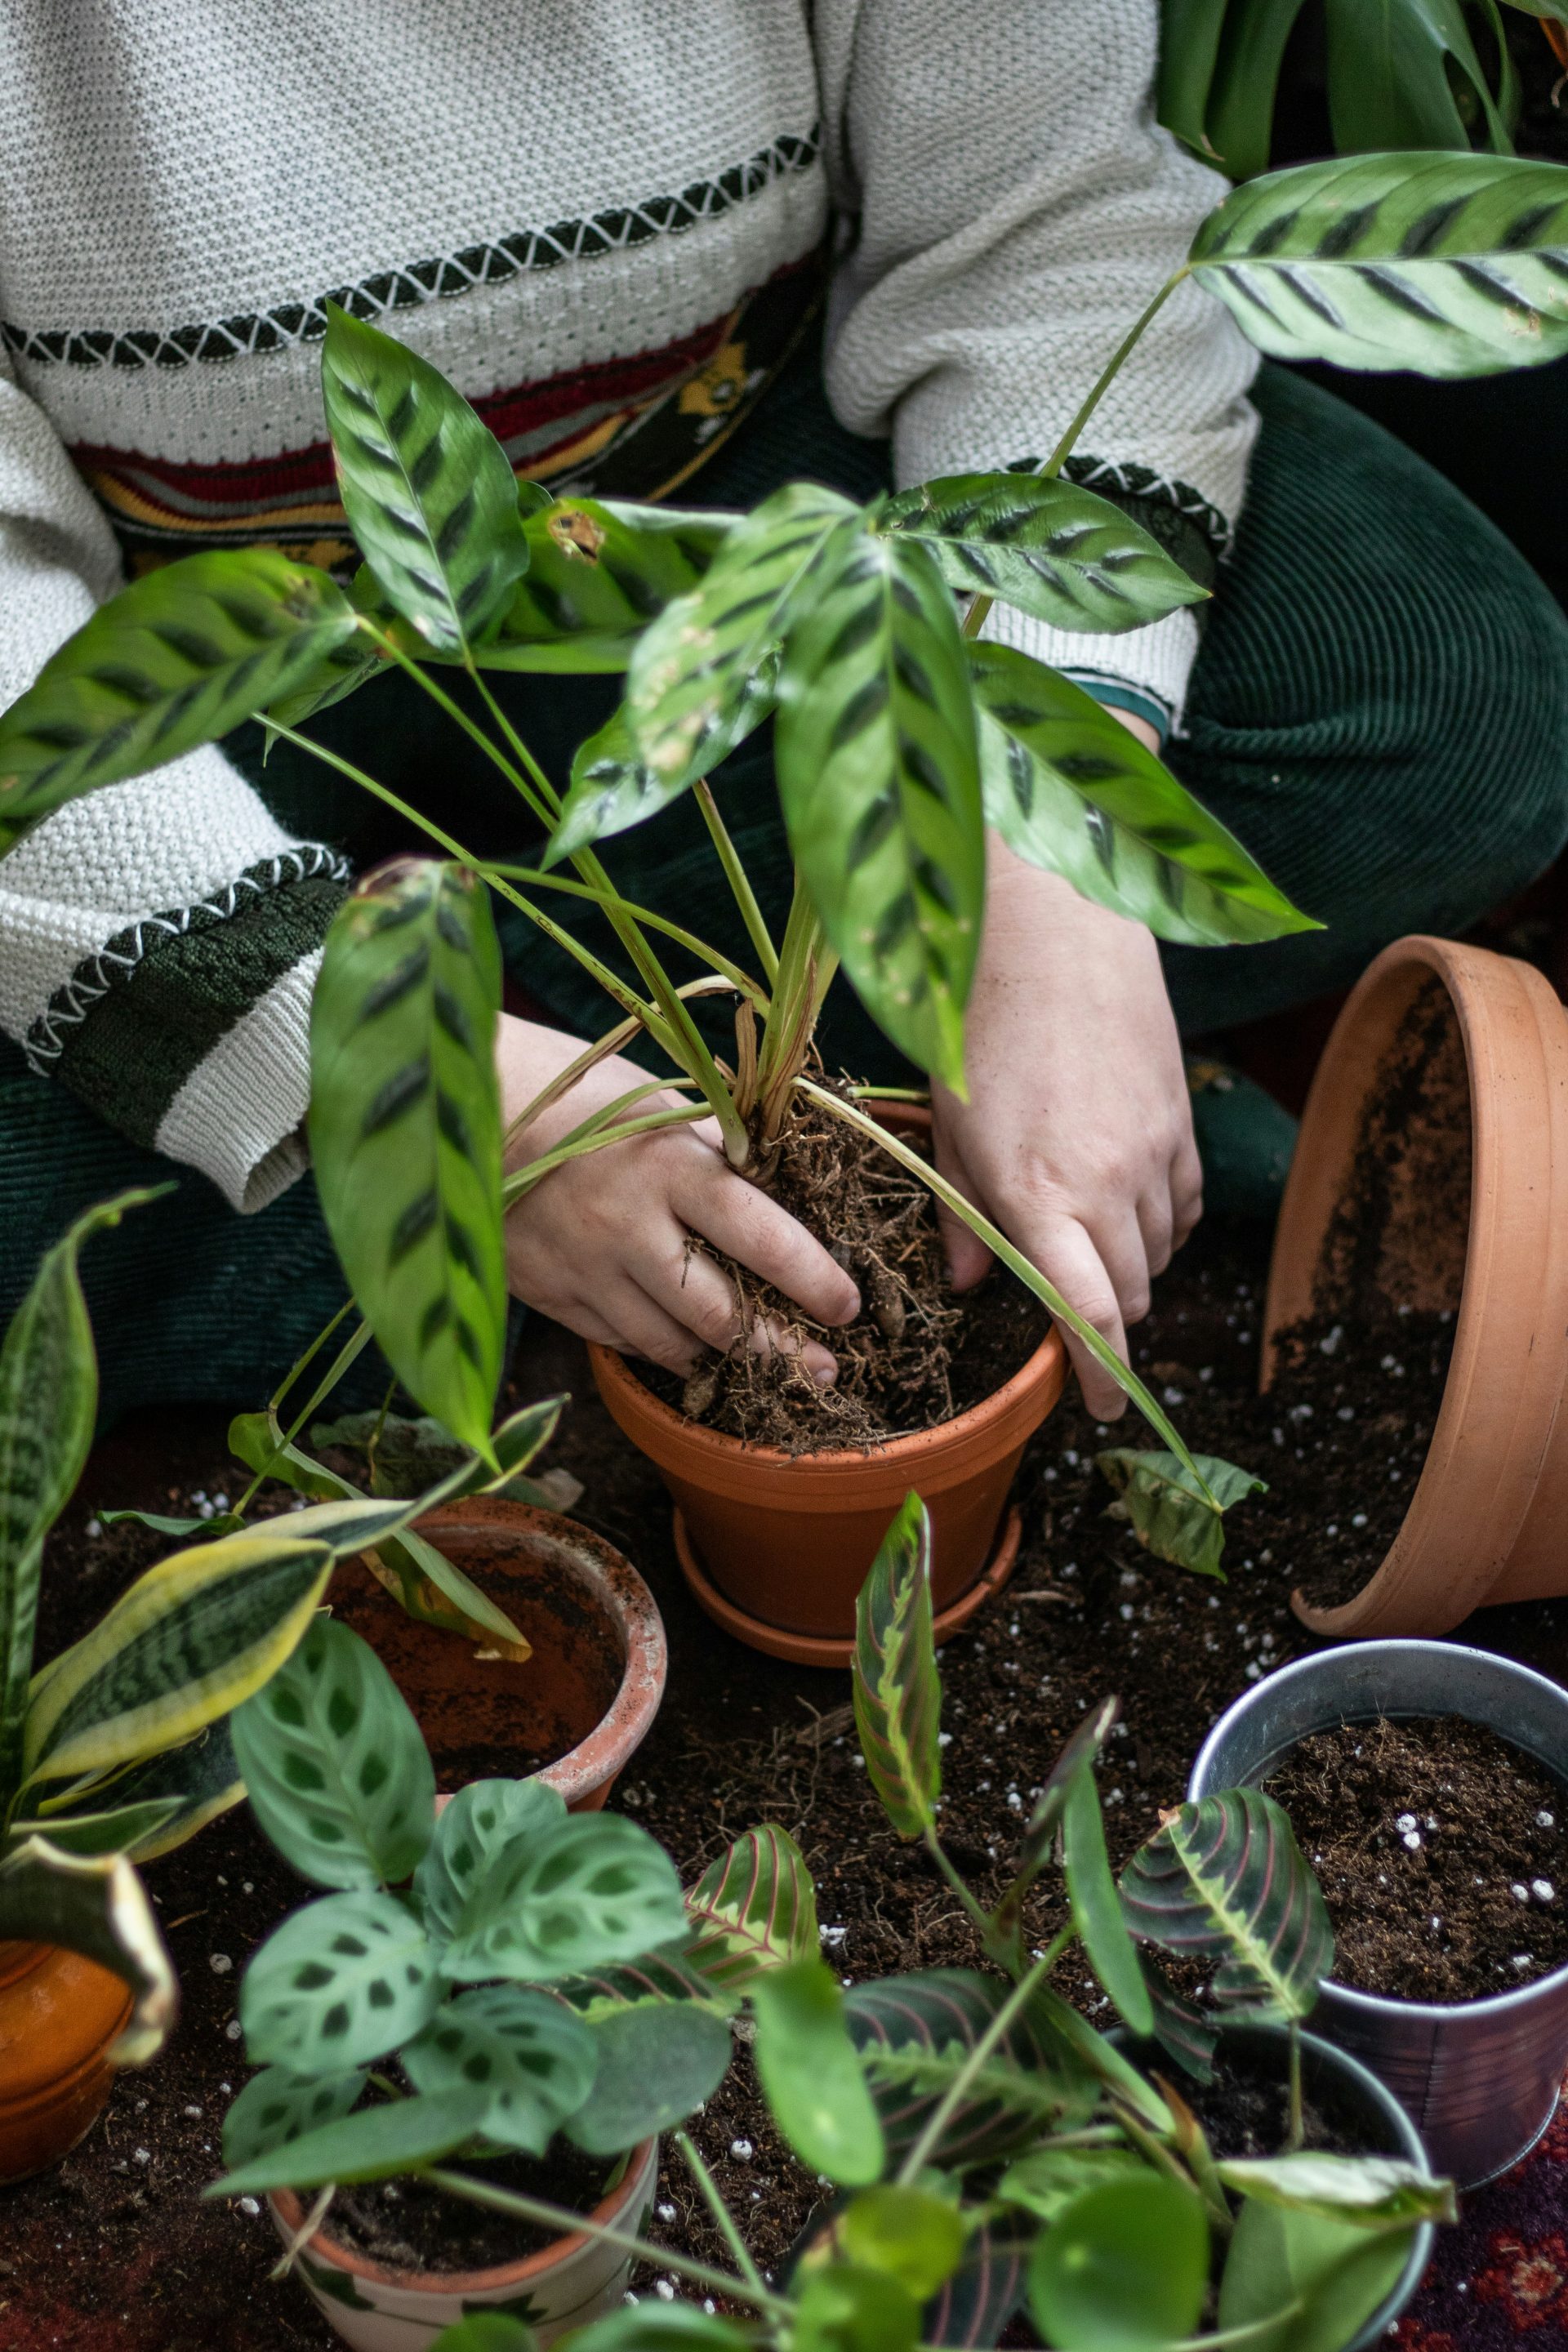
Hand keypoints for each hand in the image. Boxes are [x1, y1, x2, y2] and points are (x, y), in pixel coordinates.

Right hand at [497, 1014, 859, 1378]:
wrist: (466, 1109)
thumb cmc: (579, 1094)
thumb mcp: (659, 1103)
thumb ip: (717, 1152)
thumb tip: (787, 1189)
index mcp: (670, 1166)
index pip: (763, 1238)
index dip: (815, 1281)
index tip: (847, 1307)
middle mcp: (629, 1226)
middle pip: (722, 1314)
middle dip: (782, 1348)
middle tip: (824, 1367)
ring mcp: (585, 1268)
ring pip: (673, 1344)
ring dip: (724, 1358)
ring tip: (760, 1361)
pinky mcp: (549, 1293)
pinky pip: (622, 1342)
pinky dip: (661, 1348)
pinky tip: (686, 1345)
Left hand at [931, 735, 1201, 1417]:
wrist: (1056, 932)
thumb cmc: (980, 1026)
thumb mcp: (948, 1124)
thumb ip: (962, 1210)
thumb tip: (967, 1282)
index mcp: (1038, 1193)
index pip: (1088, 1313)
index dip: (1096, 1373)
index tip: (1094, 1408)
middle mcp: (1107, 1184)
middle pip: (1129, 1295)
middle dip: (1101, 1319)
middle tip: (1064, 1309)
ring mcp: (1155, 1154)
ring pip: (1158, 1255)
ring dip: (1126, 1269)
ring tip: (1081, 1240)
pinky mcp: (1181, 1125)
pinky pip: (1183, 1209)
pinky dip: (1158, 1227)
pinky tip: (1122, 1205)